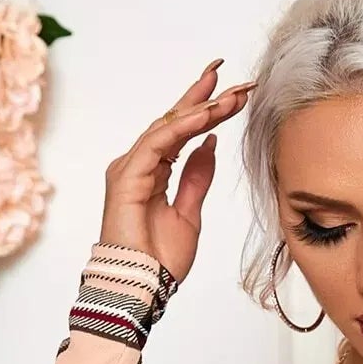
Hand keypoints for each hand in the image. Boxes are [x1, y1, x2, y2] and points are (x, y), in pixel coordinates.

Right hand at [98, 58, 255, 282]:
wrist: (141, 286)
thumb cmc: (159, 260)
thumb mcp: (189, 213)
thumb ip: (196, 177)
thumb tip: (210, 145)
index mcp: (153, 172)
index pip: (181, 131)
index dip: (205, 109)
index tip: (233, 92)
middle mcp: (139, 164)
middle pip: (174, 121)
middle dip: (204, 97)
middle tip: (234, 77)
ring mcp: (130, 167)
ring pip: (168, 127)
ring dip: (200, 109)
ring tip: (229, 96)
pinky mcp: (127, 175)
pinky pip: (158, 142)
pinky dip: (183, 127)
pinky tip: (206, 116)